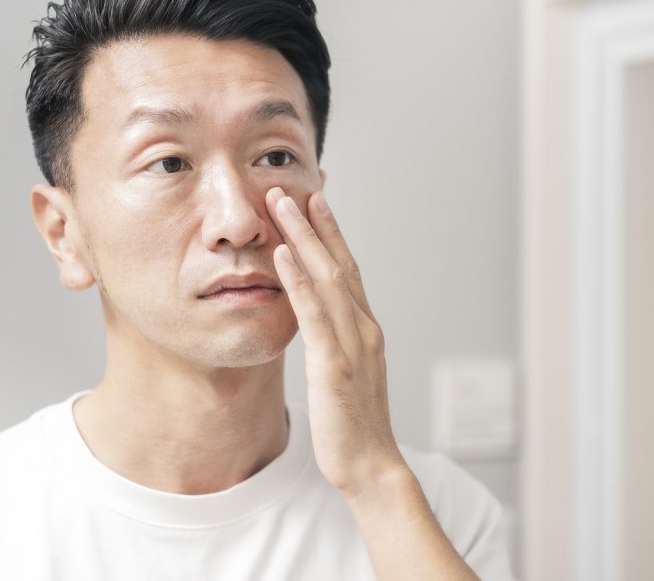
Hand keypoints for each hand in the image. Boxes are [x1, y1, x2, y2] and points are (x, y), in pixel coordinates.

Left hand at [266, 187, 406, 500]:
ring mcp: (353, 343)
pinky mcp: (336, 364)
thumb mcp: (346, 374)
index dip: (331, 233)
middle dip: (315, 222)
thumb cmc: (354, 426)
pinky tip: (284, 254)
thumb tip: (315, 322)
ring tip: (281, 204)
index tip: (314, 202)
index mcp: (366, 329)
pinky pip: (314, 313)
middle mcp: (364, 327)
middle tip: (293, 187)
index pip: (348, 270)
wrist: (372, 465)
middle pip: (338, 263)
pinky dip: (300, 280)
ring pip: (327, 277)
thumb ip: (335, 342)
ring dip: (304, 237)